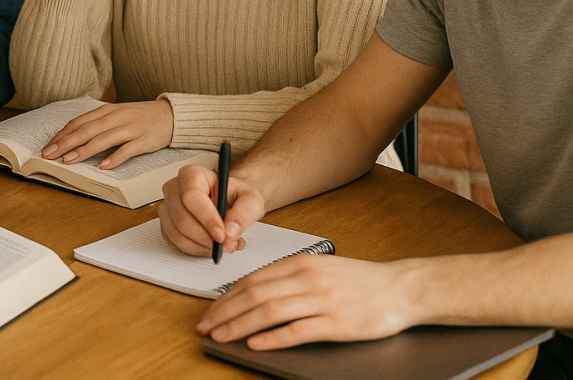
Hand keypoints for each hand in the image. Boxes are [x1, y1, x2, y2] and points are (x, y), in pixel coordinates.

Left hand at [40, 101, 173, 167]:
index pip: (79, 122)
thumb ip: (96, 124)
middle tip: (49, 155)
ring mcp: (130, 129)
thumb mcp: (115, 114)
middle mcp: (116, 118)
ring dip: (84, 150)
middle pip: (86, 131)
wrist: (170, 115)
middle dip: (65, 143)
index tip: (48, 146)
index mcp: (106, 111)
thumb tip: (71, 137)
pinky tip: (103, 166)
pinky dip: (115, 158)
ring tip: (69, 160)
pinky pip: (127, 150)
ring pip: (103, 139)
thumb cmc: (138, 117)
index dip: (62, 135)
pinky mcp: (144, 140)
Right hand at [158, 165, 263, 256]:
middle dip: (207, 238)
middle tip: (228, 243)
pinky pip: (176, 243)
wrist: (231, 200)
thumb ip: (243, 214)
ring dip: (203, 246)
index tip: (222, 234)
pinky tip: (211, 245)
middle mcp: (175, 188)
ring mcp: (168, 207)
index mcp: (192, 175)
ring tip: (223, 244)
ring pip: (178, 234)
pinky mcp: (167, 224)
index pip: (191, 197)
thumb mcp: (250, 200)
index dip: (207, 219)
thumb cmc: (237, 195)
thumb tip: (230, 230)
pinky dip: (196, 249)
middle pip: (182, 219)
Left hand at [198, 255, 416, 348]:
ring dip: (240, 326)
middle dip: (225, 313)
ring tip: (221, 337)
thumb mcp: (320, 268)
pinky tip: (256, 344)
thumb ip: (288, 277)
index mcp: (301, 263)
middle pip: (255, 295)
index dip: (226, 298)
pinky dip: (273, 338)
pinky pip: (298, 331)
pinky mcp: (338, 323)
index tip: (209, 311)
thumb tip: (251, 293)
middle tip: (206, 327)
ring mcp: (323, 301)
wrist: (402, 289)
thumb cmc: (359, 281)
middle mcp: (308, 279)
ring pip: (270, 312)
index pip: (252, 280)